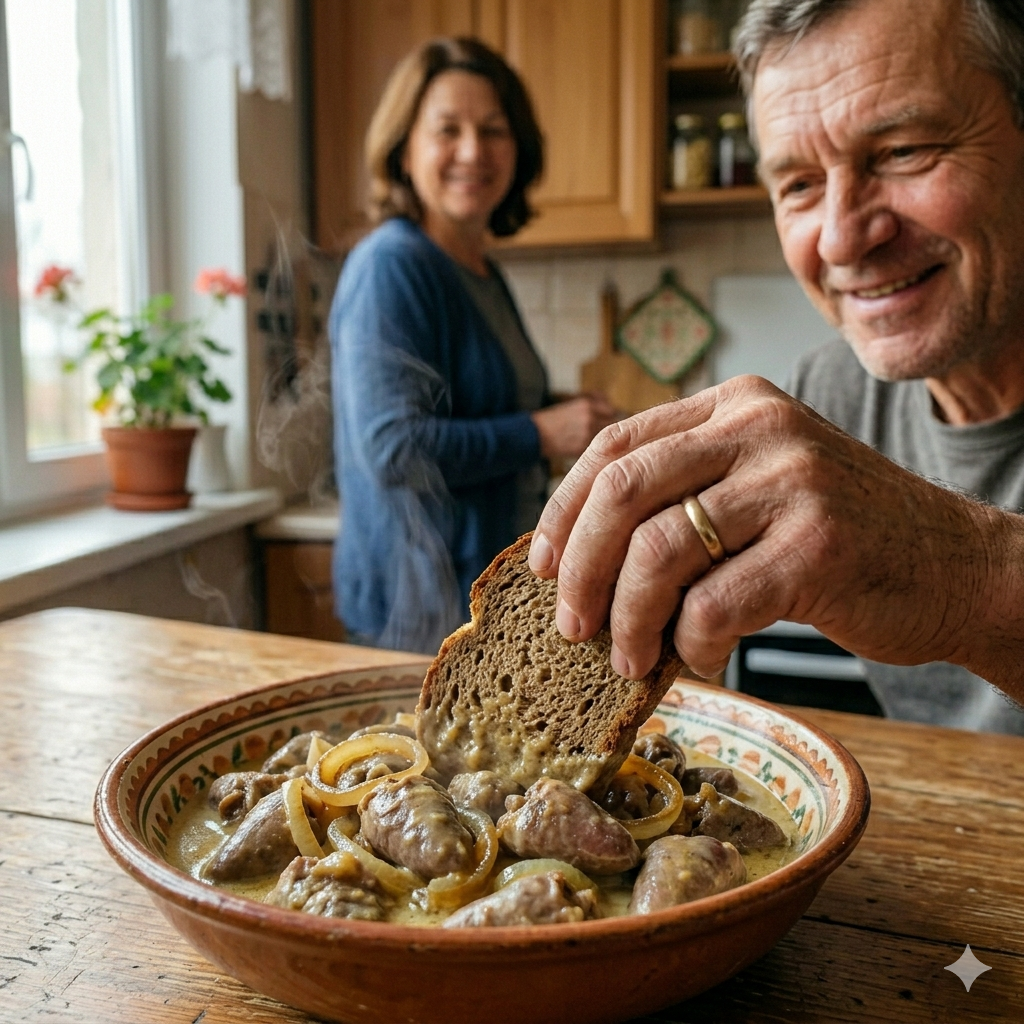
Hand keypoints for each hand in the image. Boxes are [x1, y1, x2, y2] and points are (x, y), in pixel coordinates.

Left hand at [527, 376, 1021, 694]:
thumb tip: (578, 562)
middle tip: (570, 625)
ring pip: (658, 552)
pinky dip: (693, 645)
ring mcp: (792, 480)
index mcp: (735, 402)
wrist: (957, 567)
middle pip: (621, 490)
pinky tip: (704, 659)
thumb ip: (685, 497)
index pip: (614, 445)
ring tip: (629, 658)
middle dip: (578, 568)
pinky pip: (713, 606)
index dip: (562, 510)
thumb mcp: (759, 486)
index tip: (541, 565)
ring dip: (628, 620)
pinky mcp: (817, 545)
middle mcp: (760, 425)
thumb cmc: (840, 537)